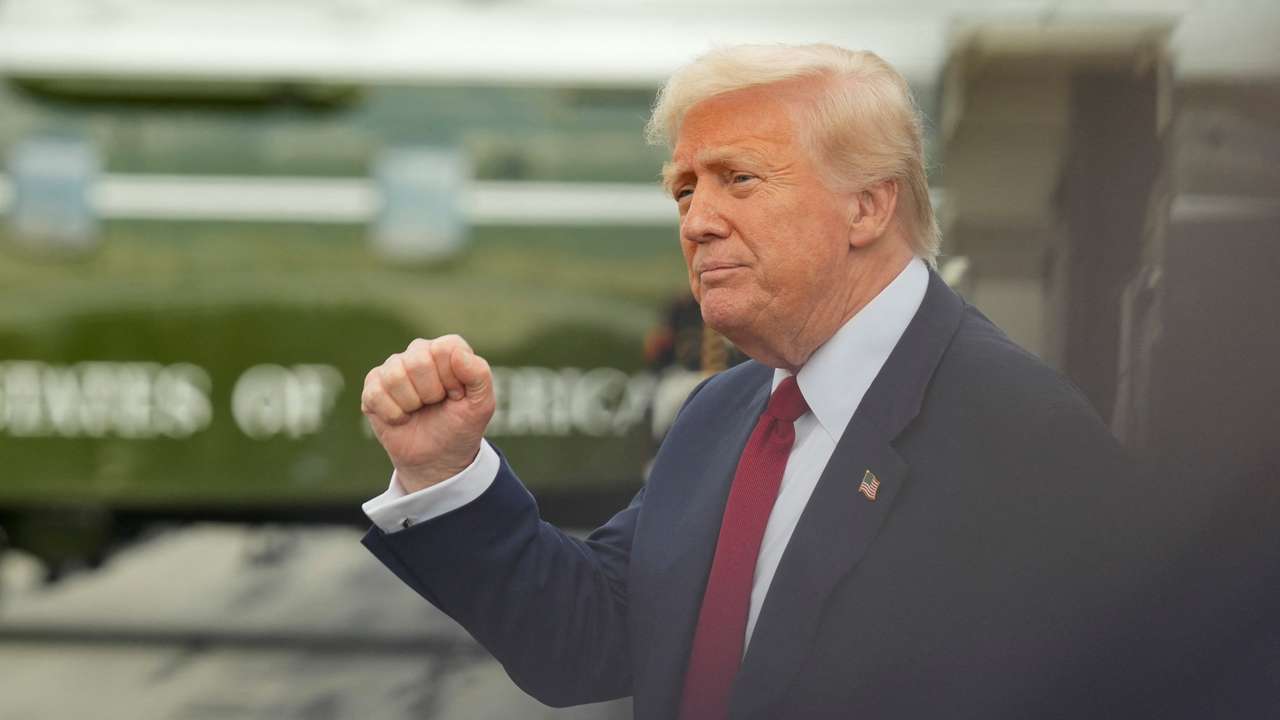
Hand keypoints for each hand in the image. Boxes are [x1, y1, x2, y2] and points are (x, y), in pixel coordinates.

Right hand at [360, 335, 495, 492]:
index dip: (452, 379)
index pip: (444, 349)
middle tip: (435, 404)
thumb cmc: (460, 426)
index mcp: (447, 350)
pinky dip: (393, 414)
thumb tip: (457, 353)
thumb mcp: (481, 404)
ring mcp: (393, 368)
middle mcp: (418, 352)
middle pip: (418, 362)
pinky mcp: (373, 386)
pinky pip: (375, 394)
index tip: (456, 395)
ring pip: (395, 377)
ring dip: (411, 404)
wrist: (437, 458)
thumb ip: (479, 374)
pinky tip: (401, 417)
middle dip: (431, 393)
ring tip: (418, 410)